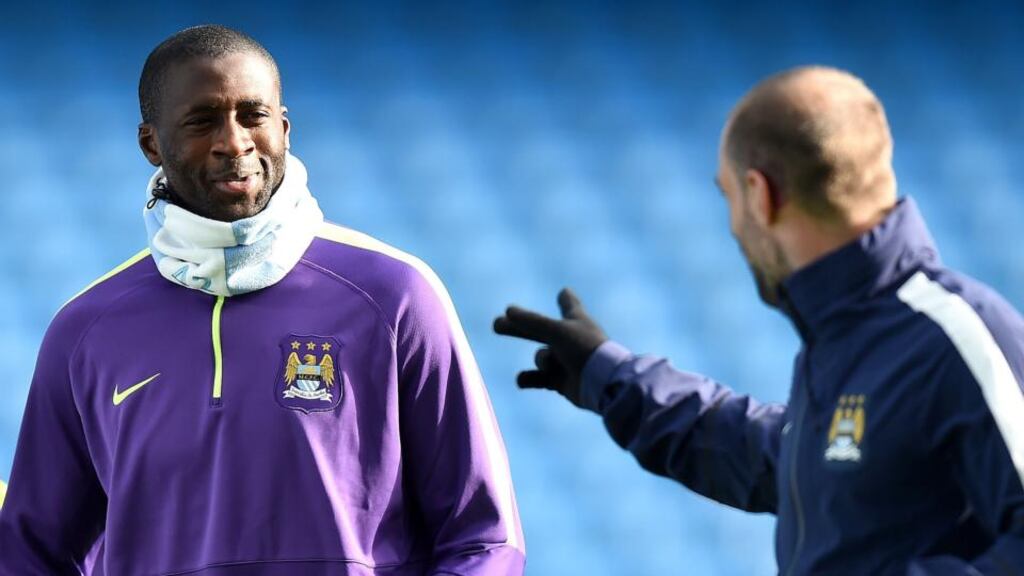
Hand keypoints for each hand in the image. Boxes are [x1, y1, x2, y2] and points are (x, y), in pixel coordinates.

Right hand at [493, 288, 607, 406]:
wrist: (601, 383)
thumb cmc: (583, 349)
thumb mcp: (556, 330)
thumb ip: (531, 321)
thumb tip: (508, 310)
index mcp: (576, 320)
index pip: (569, 304)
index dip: (565, 299)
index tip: (564, 293)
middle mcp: (571, 339)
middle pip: (538, 330)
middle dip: (518, 327)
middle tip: (496, 324)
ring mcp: (566, 360)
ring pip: (541, 357)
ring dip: (542, 360)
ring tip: (550, 365)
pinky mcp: (562, 381)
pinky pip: (538, 378)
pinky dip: (529, 379)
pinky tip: (521, 379)